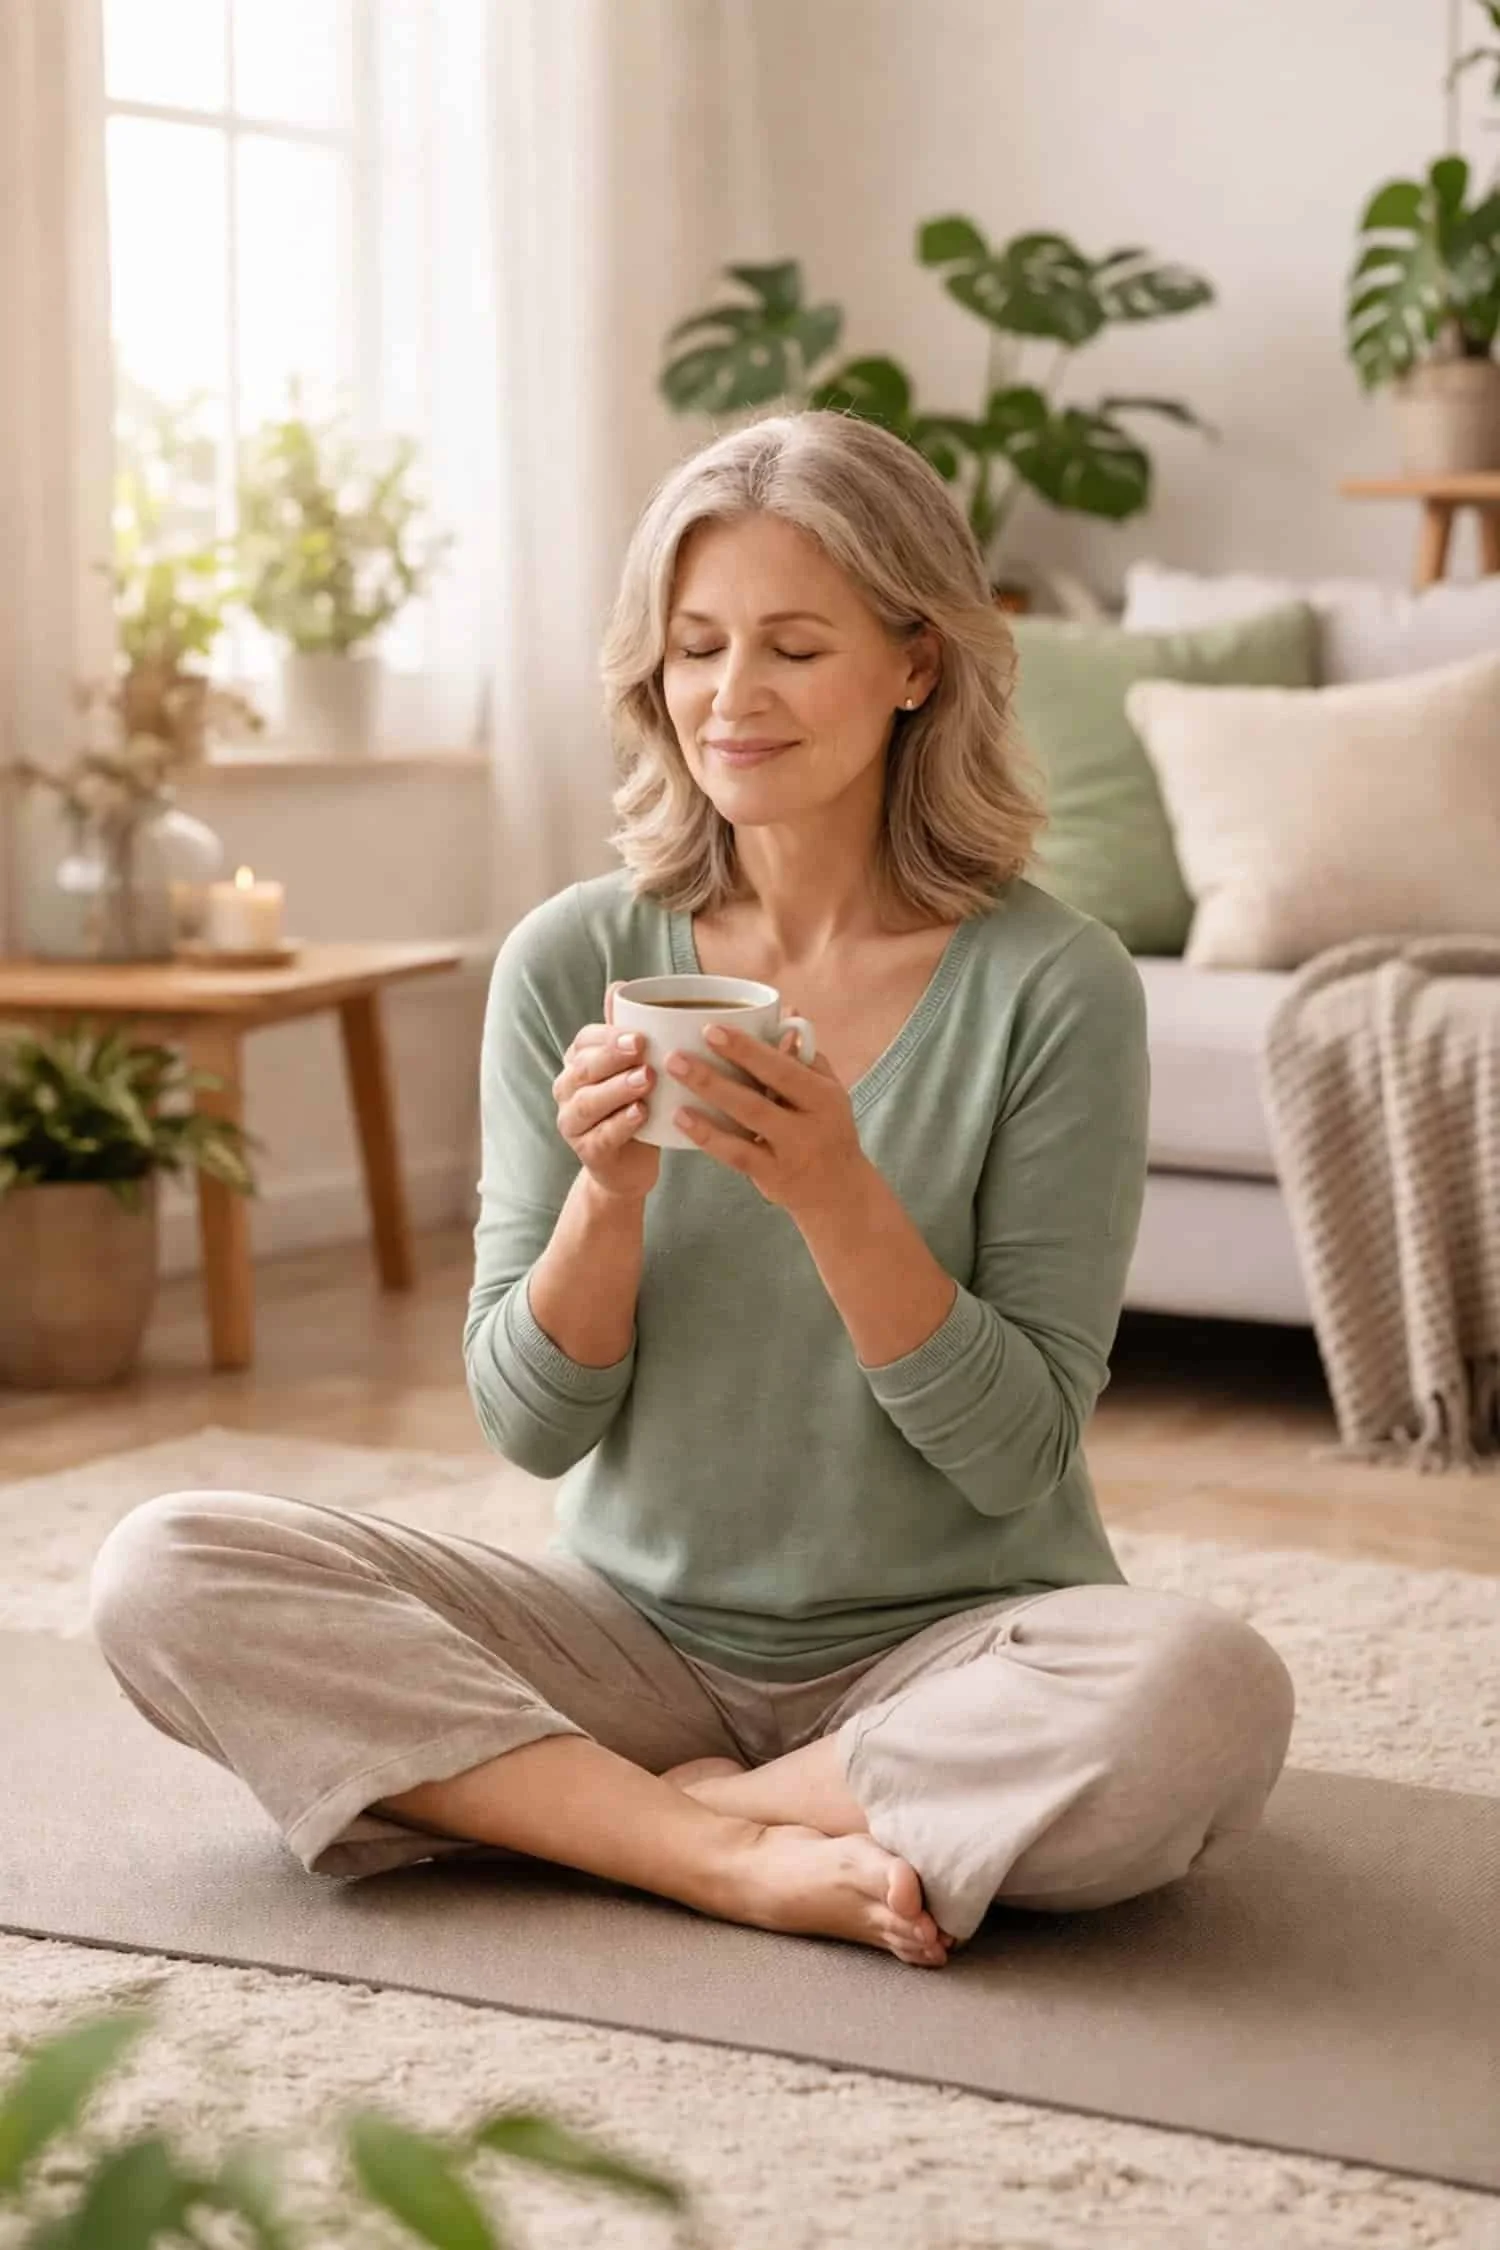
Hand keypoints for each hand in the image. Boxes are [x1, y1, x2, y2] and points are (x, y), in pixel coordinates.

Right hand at [550, 981, 662, 1203]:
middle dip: (612, 1056)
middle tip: (643, 1048)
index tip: (640, 1033)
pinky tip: (642, 1114)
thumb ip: (625, 1032)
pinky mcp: (587, 1153)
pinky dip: (621, 1125)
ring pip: (589, 1102)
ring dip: (617, 1089)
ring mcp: (573, 1123)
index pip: (585, 1041)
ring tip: (646, 1079)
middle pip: (584, 1069)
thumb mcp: (634, 1069)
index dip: (609, 1036)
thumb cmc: (636, 1108)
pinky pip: (601, 1137)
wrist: (629, 1167)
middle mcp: (568, 1091)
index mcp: (578, 1063)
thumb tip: (620, 985)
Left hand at [664, 1018, 866, 1220]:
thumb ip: (806, 1055)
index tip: (710, 1029)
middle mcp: (809, 1126)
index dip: (747, 1049)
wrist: (839, 1190)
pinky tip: (681, 1119)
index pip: (782, 1069)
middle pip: (758, 1097)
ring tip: (674, 1078)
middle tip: (676, 1055)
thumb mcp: (828, 1091)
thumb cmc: (828, 1127)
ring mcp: (790, 1153)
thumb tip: (787, 1012)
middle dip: (716, 1075)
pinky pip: (736, 1154)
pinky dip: (708, 1136)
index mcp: (824, 1097)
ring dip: (708, 1099)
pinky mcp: (772, 1176)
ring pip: (745, 1124)